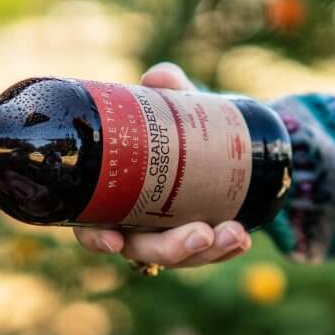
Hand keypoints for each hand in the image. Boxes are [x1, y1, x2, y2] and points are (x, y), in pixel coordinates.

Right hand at [73, 62, 251, 267]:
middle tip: (202, 233)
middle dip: (174, 249)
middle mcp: (135, 222)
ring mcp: (166, 233)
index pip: (92, 227)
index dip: (98, 239)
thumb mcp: (173, 105)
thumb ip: (167, 90)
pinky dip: (226, 250)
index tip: (115, 241)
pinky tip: (242, 238)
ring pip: (181, 256)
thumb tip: (160, 77)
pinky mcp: (197, 237)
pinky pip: (209, 253)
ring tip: (236, 234)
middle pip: (144, 249)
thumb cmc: (177, 122)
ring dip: (210, 252)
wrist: (214, 133)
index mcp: (111, 196)